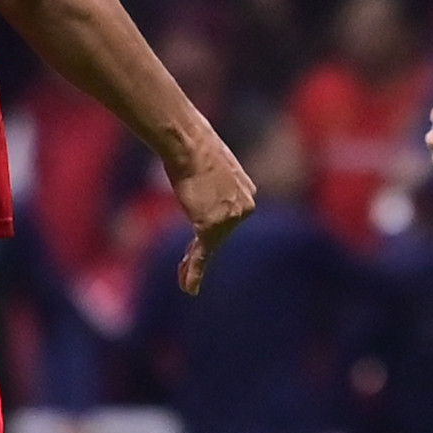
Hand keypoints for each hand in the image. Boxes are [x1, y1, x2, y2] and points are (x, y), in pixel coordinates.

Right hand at [167, 145, 257, 292]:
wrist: (188, 143)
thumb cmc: (193, 145)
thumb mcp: (213, 161)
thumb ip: (215, 177)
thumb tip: (201, 169)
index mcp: (248, 190)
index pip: (229, 215)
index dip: (211, 228)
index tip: (198, 239)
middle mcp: (245, 206)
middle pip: (221, 234)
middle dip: (201, 249)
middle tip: (185, 268)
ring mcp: (230, 218)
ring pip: (211, 246)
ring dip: (194, 264)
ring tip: (185, 282)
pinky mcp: (212, 226)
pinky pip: (203, 254)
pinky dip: (195, 271)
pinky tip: (189, 289)